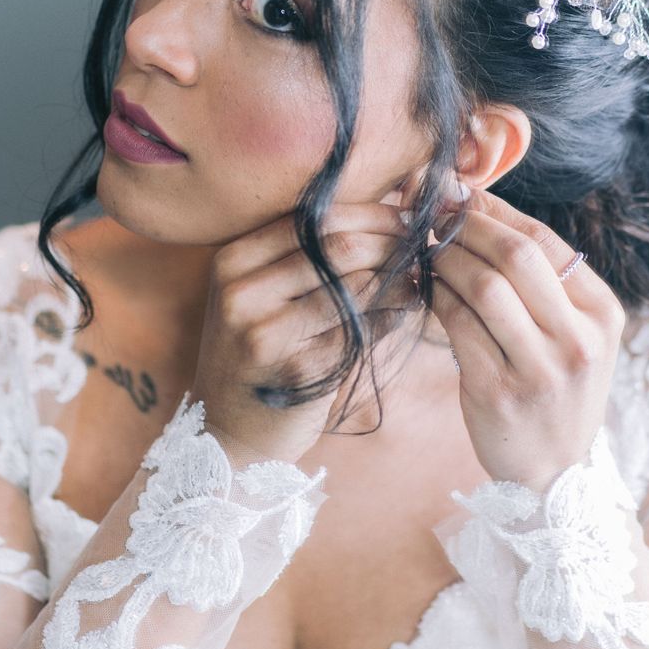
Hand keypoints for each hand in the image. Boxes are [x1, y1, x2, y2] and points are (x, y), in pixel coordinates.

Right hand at [189, 201, 417, 466]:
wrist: (226, 434)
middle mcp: (241, 293)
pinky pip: (361, 331)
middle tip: (422, 244)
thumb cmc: (255, 358)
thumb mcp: (256, 298)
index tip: (406, 216)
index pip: (311, 219)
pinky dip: (391, 317)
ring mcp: (266, 334)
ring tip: (419, 276)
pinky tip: (405, 311)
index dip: (368, 214)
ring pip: (353, 287)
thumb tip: (385, 216)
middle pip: (336, 247)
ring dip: (397, 278)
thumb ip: (302, 258)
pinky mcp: (298, 371)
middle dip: (389, 241)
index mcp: (231, 262)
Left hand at [427, 187, 626, 491]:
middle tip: (433, 211)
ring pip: (484, 287)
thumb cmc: (556, 392)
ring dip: (446, 259)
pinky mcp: (496, 391)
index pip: (547, 242)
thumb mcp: (575, 336)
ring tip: (425, 248)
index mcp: (602, 314)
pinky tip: (423, 287)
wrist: (554, 472)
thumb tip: (482, 212)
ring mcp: (539, 368)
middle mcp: (578, 339)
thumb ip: (546, 284)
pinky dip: (434, 298)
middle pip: (517, 256)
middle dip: (468, 226)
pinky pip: (457, 326)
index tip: (460, 192)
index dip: (497, 211)